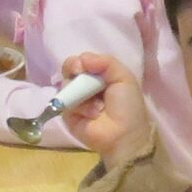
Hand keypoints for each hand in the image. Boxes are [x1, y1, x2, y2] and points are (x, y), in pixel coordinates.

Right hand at [57, 51, 151, 165]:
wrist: (123, 134)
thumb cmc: (127, 106)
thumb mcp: (124, 77)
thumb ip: (105, 62)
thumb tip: (81, 58)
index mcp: (99, 76)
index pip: (82, 61)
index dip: (80, 60)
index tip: (84, 65)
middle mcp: (85, 86)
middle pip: (69, 69)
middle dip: (72, 68)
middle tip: (79, 73)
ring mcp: (75, 100)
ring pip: (65, 85)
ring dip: (80, 91)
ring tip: (97, 104)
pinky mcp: (67, 115)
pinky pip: (64, 103)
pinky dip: (79, 107)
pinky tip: (91, 115)